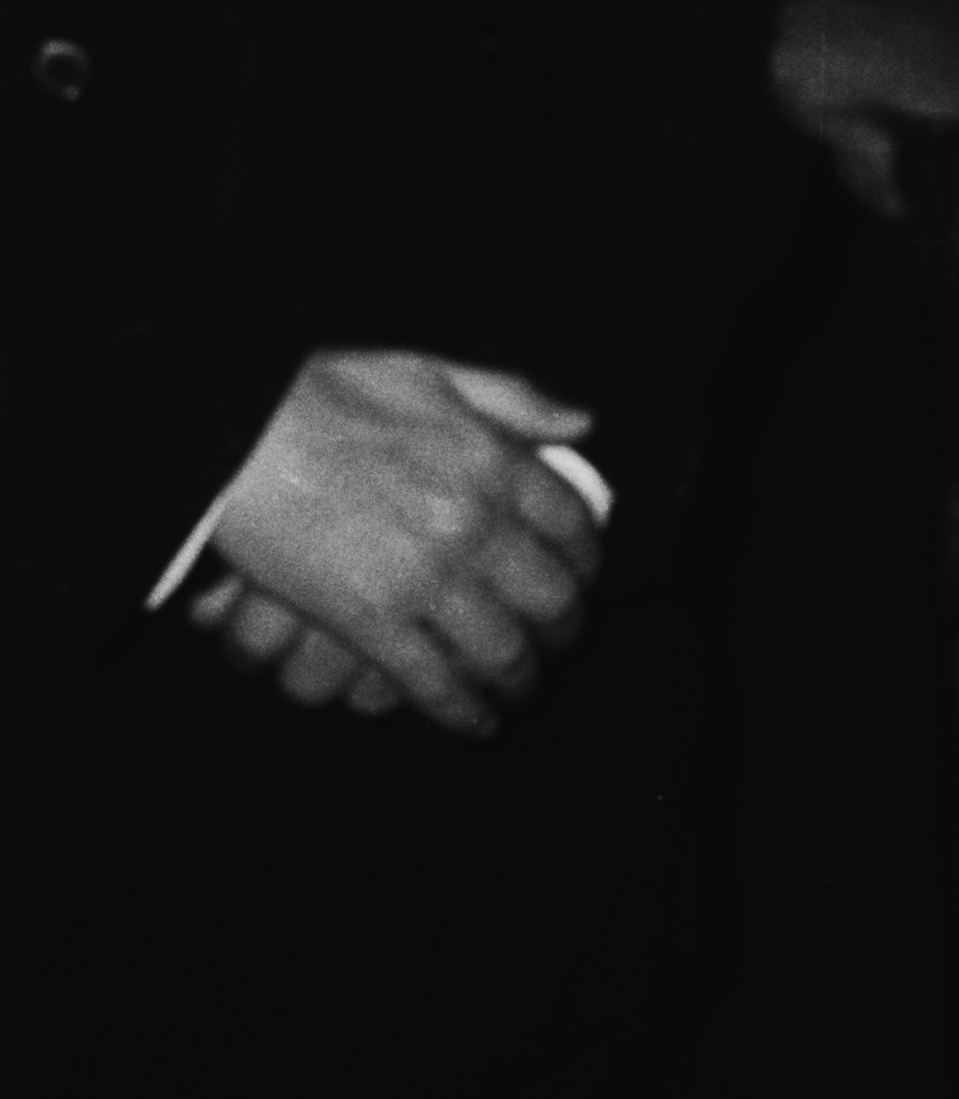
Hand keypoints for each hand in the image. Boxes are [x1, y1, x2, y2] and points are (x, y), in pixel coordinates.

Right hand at [197, 351, 604, 735]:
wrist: (230, 431)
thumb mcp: (430, 373)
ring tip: (521, 690)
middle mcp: (474, 525)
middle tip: (560, 643)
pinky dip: (462, 712)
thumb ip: (513, 400)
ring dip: (520, 680)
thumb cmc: (321, 393)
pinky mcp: (370, 621)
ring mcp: (425, 578)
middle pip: (551, 597)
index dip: (587, 561)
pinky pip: (433, 682)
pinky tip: (475, 725)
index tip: (583, 577)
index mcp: (494, 464)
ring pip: (502, 650)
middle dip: (565, 630)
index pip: (574, 526)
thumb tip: (582, 425)